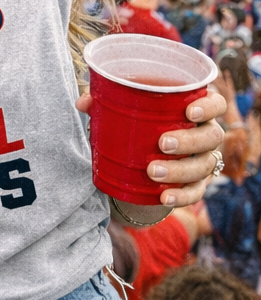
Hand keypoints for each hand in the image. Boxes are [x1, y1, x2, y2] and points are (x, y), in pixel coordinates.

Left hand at [77, 85, 224, 205]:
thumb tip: (83, 102)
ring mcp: (204, 161)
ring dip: (180, 170)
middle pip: (211, 137)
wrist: (145, 161)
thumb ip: (106, 105)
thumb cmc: (140, 125)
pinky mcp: (197, 184)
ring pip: (203, 166)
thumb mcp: (125, 114)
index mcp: (195, 110)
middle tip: (161, 143)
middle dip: (189, 141)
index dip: (209, 106)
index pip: (216, 103)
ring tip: (153, 171)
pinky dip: (180, 196)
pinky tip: (164, 197)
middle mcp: (206, 135)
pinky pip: (195, 192)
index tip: (189, 111)